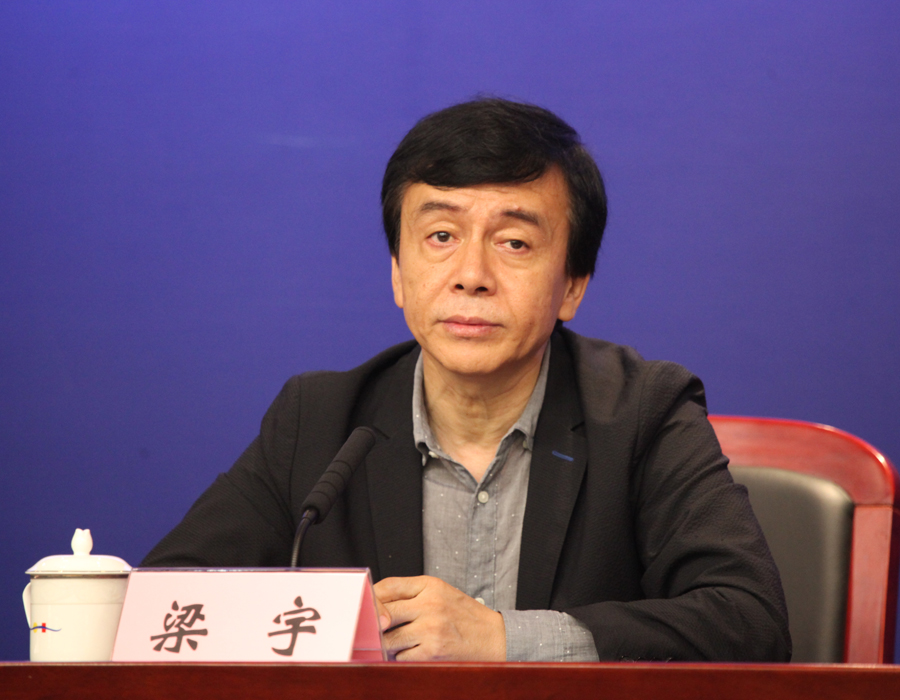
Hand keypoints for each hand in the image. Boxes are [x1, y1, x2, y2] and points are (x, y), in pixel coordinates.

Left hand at [373, 575, 505, 660]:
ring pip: (389, 639)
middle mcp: (429, 604)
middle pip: (384, 612)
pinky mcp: (433, 650)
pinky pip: (402, 657)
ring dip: (388, 644)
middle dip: (375, 624)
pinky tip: (413, 652)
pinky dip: (402, 657)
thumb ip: (412, 594)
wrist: (495, 637)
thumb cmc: (464, 615)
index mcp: (430, 585)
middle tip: (371, 631)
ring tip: (395, 643)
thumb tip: (377, 604)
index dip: (372, 598)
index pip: (388, 586)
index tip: (368, 608)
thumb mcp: (441, 592)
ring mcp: (431, 628)